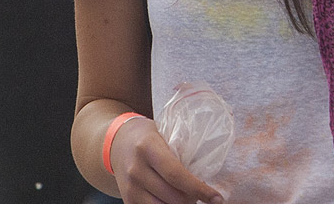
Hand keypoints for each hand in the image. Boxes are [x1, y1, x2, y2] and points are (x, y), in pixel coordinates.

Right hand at [110, 117, 224, 203]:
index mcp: (147, 148)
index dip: (198, 189)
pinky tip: (172, 200)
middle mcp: (136, 169)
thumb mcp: (162, 135)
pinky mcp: (127, 200)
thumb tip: (204, 178)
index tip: (216, 198)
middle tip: (199, 194)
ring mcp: (130, 187)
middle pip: (173, 197)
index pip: (176, 174)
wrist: (117, 142)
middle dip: (192, 199)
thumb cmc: (147, 137)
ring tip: (185, 197)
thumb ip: (179, 153)